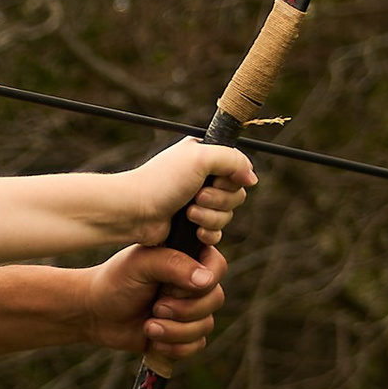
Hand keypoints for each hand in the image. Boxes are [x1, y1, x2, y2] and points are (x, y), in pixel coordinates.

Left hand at [76, 240, 228, 374]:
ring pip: (206, 325)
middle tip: (156, 307)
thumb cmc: (115, 282)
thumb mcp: (141, 265)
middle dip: (183, 310)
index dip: (204, 280)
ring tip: (148, 326)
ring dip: (175, 331)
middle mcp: (193, 283)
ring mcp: (190, 309)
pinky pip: (197, 345)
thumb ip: (174, 265)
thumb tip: (206, 281)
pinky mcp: (183, 334)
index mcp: (187, 258)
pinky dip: (176, 347)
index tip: (174, 287)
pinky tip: (154, 340)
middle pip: (215, 299)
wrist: (95, 314)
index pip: (217, 267)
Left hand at [108, 139, 255, 248]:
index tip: (214, 180)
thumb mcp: (200, 157)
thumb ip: (233, 160)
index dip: (231, 179)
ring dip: (210, 216)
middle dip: (219, 200)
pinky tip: (193, 230)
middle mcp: (203, 178)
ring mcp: (198, 202)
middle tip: (196, 197)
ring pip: (228, 215)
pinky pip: (216, 232)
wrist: (135, 212)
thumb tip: (252, 178)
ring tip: (188, 212)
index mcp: (205, 156)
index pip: (238, 169)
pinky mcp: (193, 225)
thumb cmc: (161, 181)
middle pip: (237, 194)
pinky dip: (207, 233)